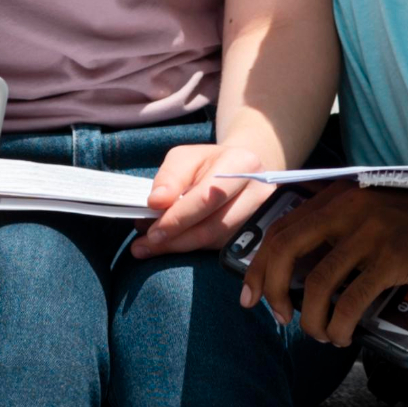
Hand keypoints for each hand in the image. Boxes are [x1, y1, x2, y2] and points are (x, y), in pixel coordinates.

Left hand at [131, 138, 280, 258]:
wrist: (240, 172)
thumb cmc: (209, 163)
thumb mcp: (185, 158)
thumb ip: (170, 177)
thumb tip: (157, 201)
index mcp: (242, 165)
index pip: (208, 197)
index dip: (178, 217)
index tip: (152, 230)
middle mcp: (259, 192)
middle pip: (214, 225)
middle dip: (176, 238)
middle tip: (146, 244)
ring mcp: (261, 216)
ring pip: (216, 241)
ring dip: (180, 246)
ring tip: (150, 247)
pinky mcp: (257, 234)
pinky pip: (220, 247)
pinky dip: (192, 248)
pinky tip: (171, 246)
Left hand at [243, 186, 407, 346]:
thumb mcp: (380, 211)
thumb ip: (346, 227)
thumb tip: (308, 266)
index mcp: (341, 194)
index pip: (282, 228)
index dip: (260, 264)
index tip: (250, 293)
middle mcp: (349, 207)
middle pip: (286, 250)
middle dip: (269, 289)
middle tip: (276, 316)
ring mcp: (370, 232)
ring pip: (315, 283)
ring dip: (309, 318)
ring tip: (319, 334)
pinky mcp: (392, 258)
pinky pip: (349, 300)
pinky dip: (338, 324)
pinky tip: (341, 336)